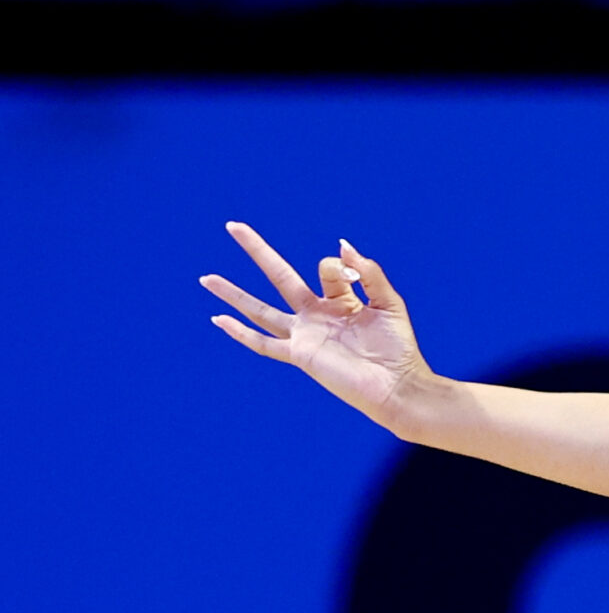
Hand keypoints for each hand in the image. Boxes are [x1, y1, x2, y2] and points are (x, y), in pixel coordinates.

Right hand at [202, 226, 429, 418]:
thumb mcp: (388, 302)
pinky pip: (264, 344)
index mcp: (340, 300)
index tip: (354, 275)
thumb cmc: (398, 348)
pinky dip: (240, 334)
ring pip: (260, 310)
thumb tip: (341, 244)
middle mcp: (317, 314)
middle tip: (232, 225)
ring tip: (206, 279)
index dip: (338, 265)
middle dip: (257, 250)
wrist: (397, 386)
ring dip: (233, 294)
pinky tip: (219, 320)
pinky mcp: (300, 355)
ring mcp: (305, 334)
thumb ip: (368, 273)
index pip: (327, 269)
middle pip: (279, 276)